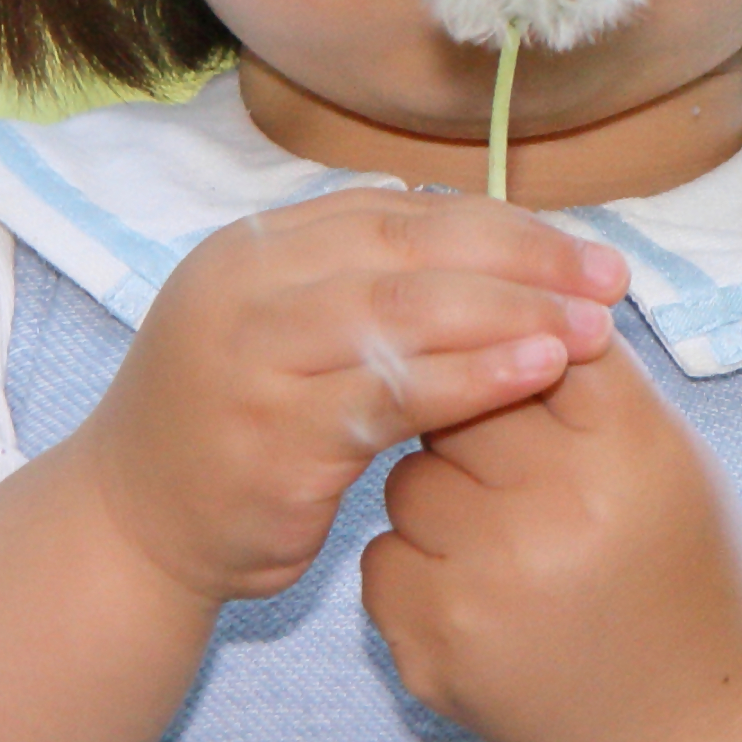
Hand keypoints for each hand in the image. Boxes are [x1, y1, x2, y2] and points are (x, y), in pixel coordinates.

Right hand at [72, 189, 627, 606]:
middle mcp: (245, 286)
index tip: (580, 247)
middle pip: (410, 246)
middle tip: (609, 279)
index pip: (398, 211)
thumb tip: (486, 236)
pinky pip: (394, 392)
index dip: (500, 223)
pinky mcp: (275, 433)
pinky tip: (535, 372)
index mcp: (252, 248)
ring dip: (512, 311)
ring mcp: (253, 357)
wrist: (132, 531)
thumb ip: (359, 281)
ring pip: (406, 310)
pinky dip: (475, 376)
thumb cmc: (230, 428)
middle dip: (523, 257)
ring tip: (591, 327)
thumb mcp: (282, 330)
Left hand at [358, 334, 741, 741]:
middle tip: (514, 464)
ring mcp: (484, 589)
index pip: (534, 341)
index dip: (520, 347)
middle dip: (473, 418)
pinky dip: (422, 567)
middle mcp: (555, 516)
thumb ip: (593, 377)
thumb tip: (498, 288)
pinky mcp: (431, 648)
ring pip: (408, 480)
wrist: (685, 734)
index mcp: (628, 453)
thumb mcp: (671, 459)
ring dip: (443, 495)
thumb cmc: (677, 575)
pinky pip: (384, 556)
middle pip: (455, 402)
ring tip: (511, 543)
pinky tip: (486, 599)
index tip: (519, 361)